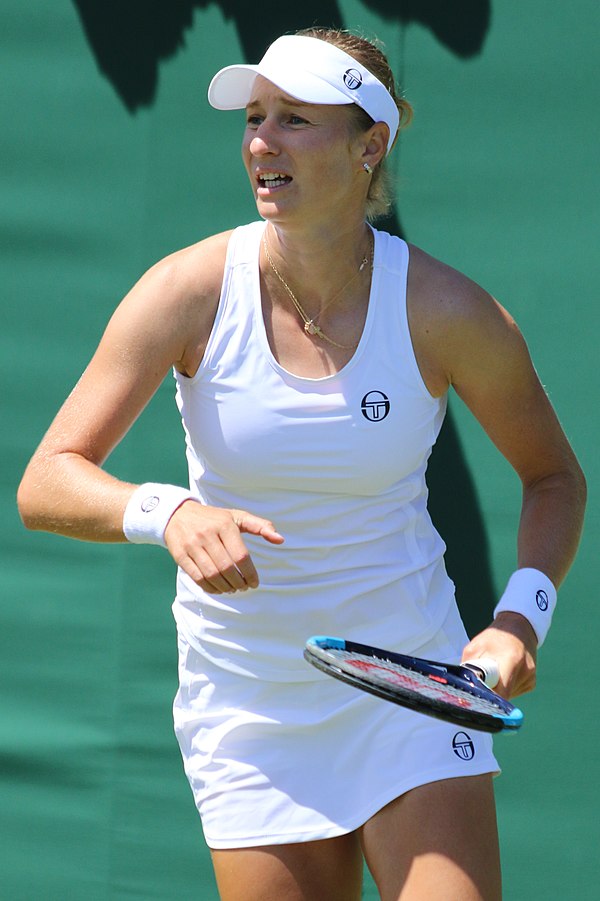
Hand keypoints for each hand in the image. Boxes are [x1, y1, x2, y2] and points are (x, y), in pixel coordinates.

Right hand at [164, 501, 283, 593]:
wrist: (178, 513)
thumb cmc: (214, 518)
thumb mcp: (237, 516)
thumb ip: (260, 526)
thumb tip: (280, 540)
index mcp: (224, 525)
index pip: (241, 555)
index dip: (250, 573)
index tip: (255, 583)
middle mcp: (207, 534)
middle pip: (227, 568)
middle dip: (238, 583)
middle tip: (244, 587)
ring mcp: (192, 545)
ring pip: (212, 574)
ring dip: (225, 587)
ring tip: (232, 589)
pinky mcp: (180, 554)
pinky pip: (197, 577)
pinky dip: (210, 588)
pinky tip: (218, 589)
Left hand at [461, 612, 537, 698]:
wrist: (518, 627)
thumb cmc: (494, 637)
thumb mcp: (476, 647)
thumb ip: (470, 666)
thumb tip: (464, 686)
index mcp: (511, 659)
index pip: (502, 692)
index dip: (488, 699)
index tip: (477, 699)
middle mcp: (525, 670)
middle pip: (504, 696)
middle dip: (490, 693)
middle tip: (481, 683)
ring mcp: (530, 678)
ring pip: (508, 695)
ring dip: (497, 689)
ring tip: (494, 671)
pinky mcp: (531, 682)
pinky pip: (513, 691)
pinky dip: (505, 686)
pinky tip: (503, 672)